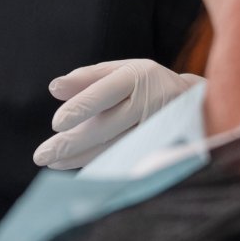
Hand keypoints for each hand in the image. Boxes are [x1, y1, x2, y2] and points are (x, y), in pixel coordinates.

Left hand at [33, 60, 202, 169]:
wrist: (197, 103)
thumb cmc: (146, 84)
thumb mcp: (122, 71)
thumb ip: (87, 78)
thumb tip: (54, 88)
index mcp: (138, 76)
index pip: (105, 92)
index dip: (80, 108)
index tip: (56, 124)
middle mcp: (151, 102)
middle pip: (107, 126)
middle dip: (71, 142)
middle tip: (42, 155)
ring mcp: (160, 129)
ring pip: (115, 148)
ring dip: (81, 158)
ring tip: (53, 163)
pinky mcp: (164, 151)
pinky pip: (128, 162)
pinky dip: (102, 167)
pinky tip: (80, 169)